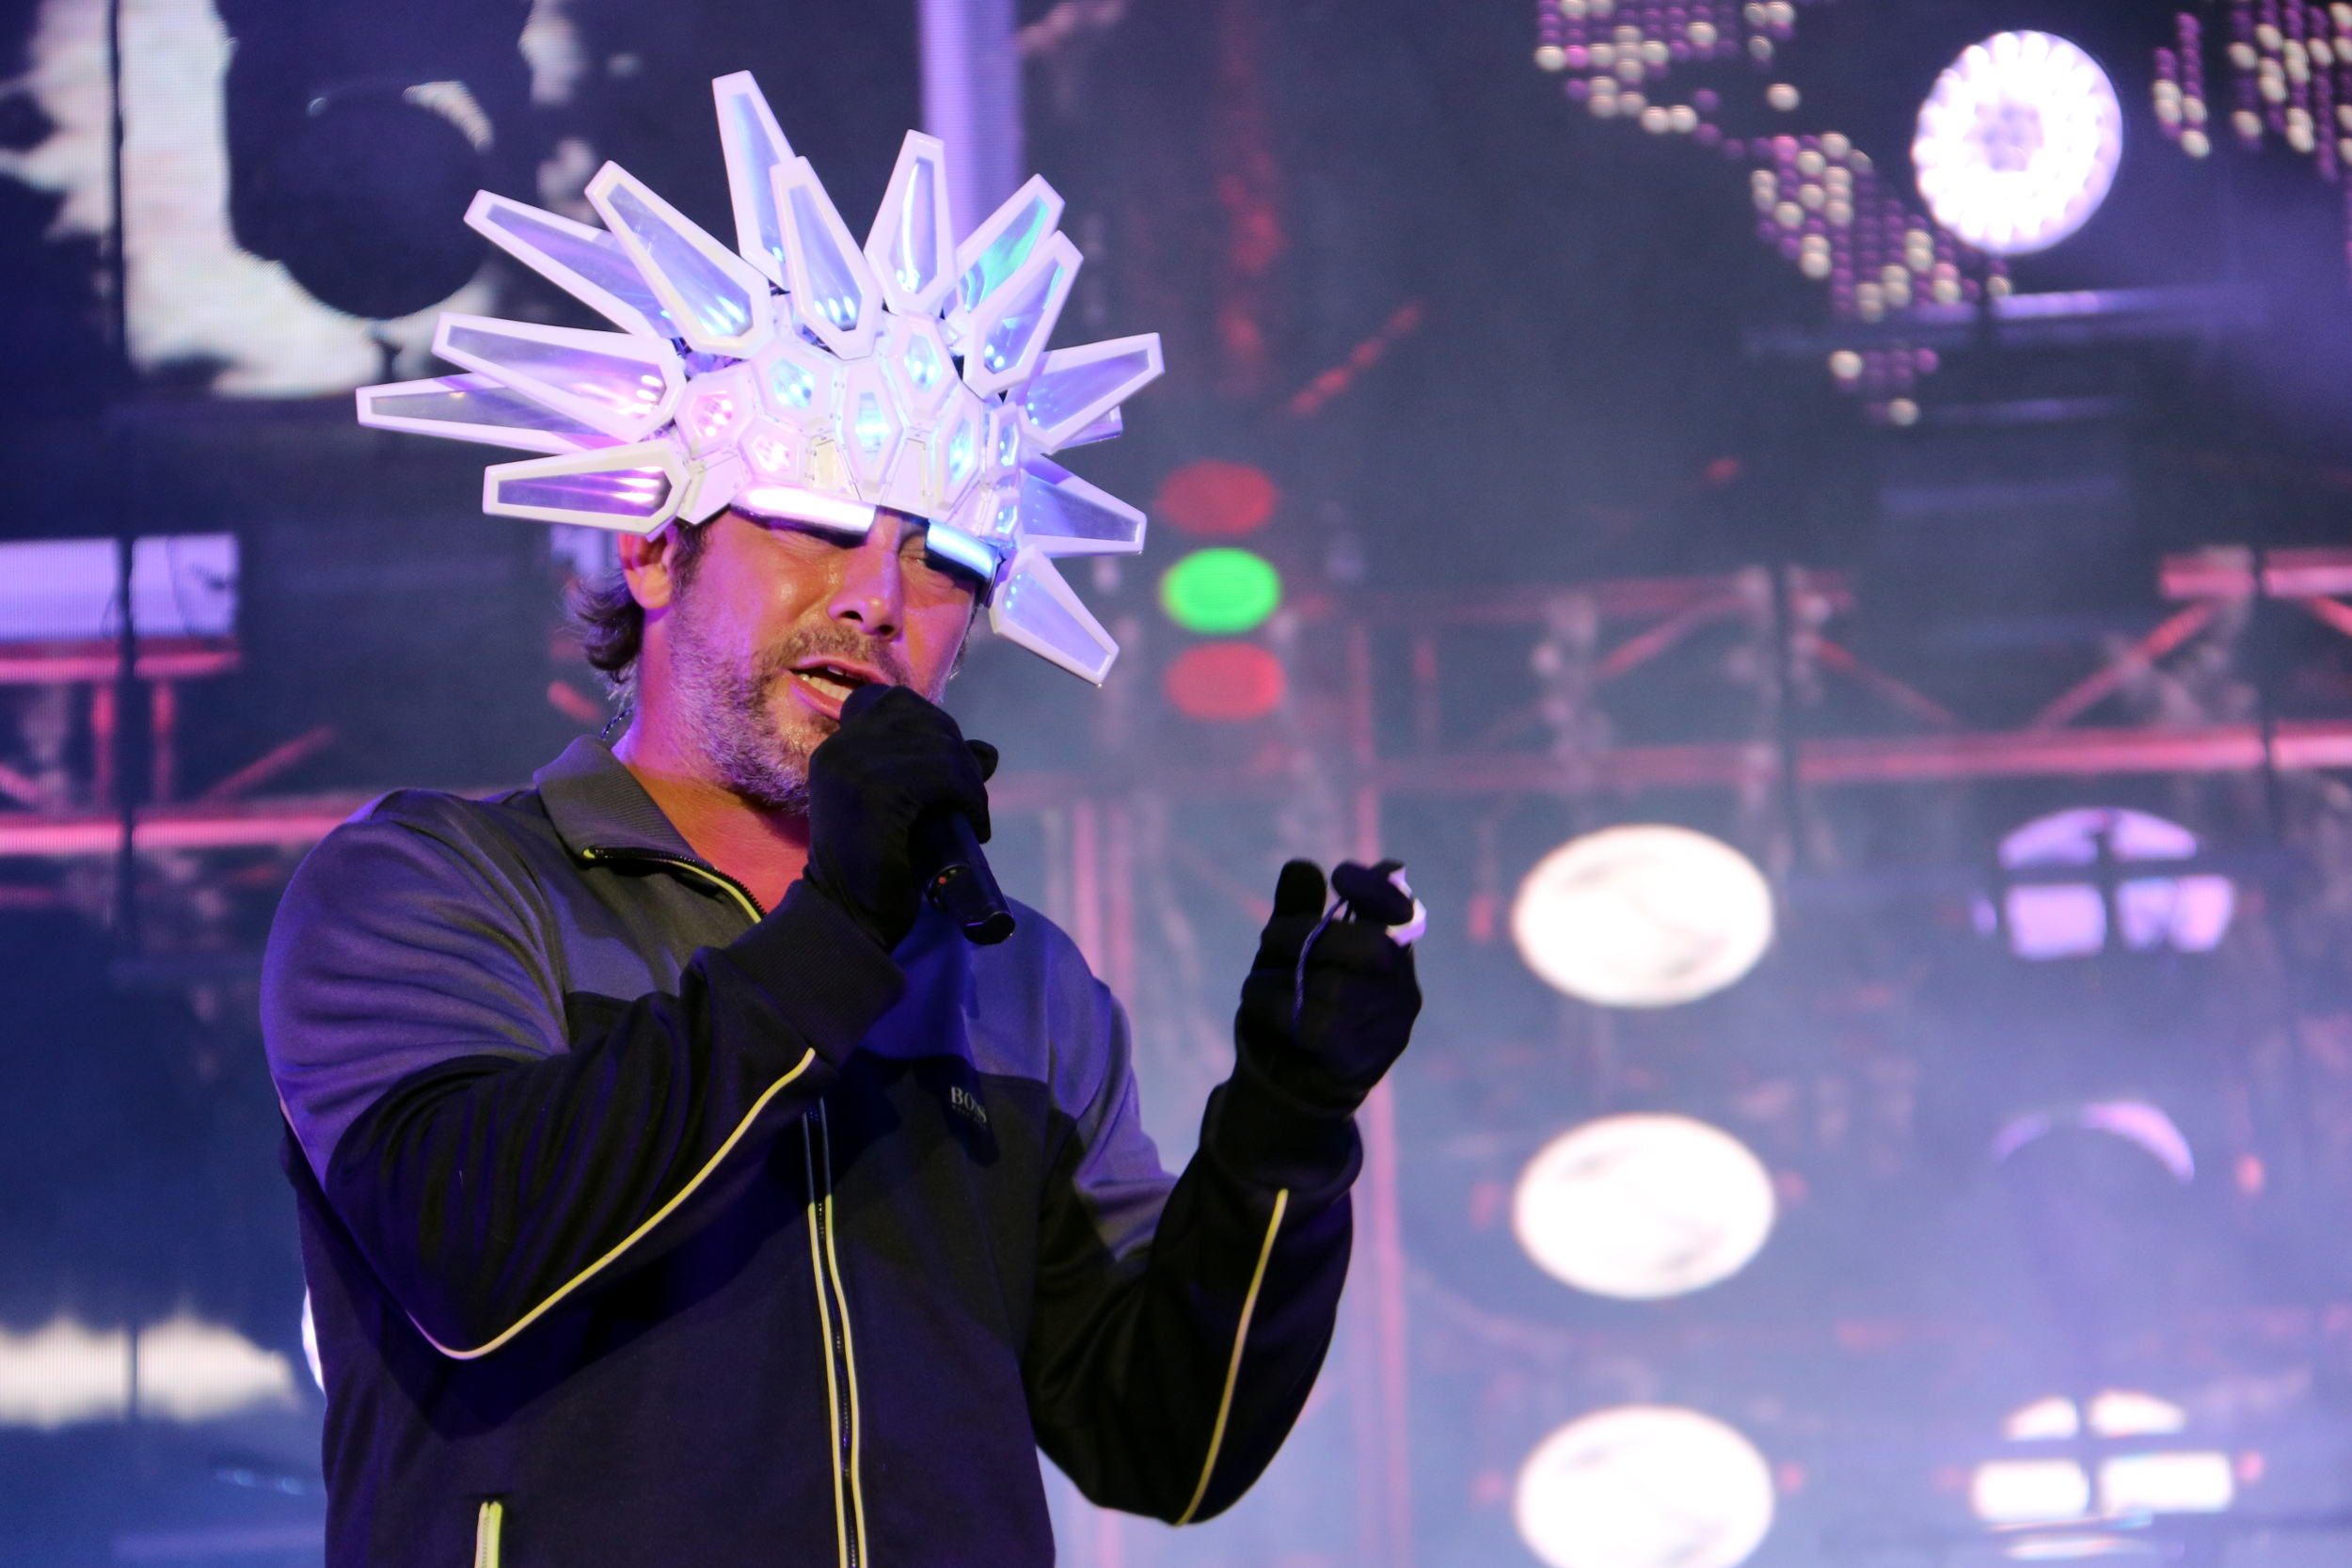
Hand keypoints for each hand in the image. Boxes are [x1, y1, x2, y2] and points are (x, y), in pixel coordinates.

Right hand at [803, 685, 994, 950]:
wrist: (850, 918)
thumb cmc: (875, 869)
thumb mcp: (904, 808)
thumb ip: (935, 772)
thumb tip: (987, 752)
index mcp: (839, 748)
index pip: (896, 702)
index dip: (933, 726)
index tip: (947, 769)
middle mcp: (842, 748)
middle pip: (923, 718)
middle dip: (957, 753)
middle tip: (966, 797)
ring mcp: (856, 765)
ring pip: (941, 746)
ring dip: (969, 782)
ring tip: (970, 818)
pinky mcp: (878, 790)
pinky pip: (945, 774)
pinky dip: (969, 797)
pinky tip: (973, 826)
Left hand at [1233, 859, 1422, 1112]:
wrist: (1283, 1083)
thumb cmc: (1294, 1007)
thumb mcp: (1290, 954)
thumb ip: (1298, 911)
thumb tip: (1302, 866)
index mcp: (1394, 957)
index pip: (1403, 913)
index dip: (1377, 889)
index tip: (1340, 874)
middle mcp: (1402, 992)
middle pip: (1367, 945)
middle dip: (1305, 934)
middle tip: (1269, 940)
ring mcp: (1387, 1030)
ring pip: (1332, 984)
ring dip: (1278, 976)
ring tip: (1257, 983)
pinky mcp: (1361, 1062)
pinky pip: (1312, 1022)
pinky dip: (1275, 1007)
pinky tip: (1260, 1005)